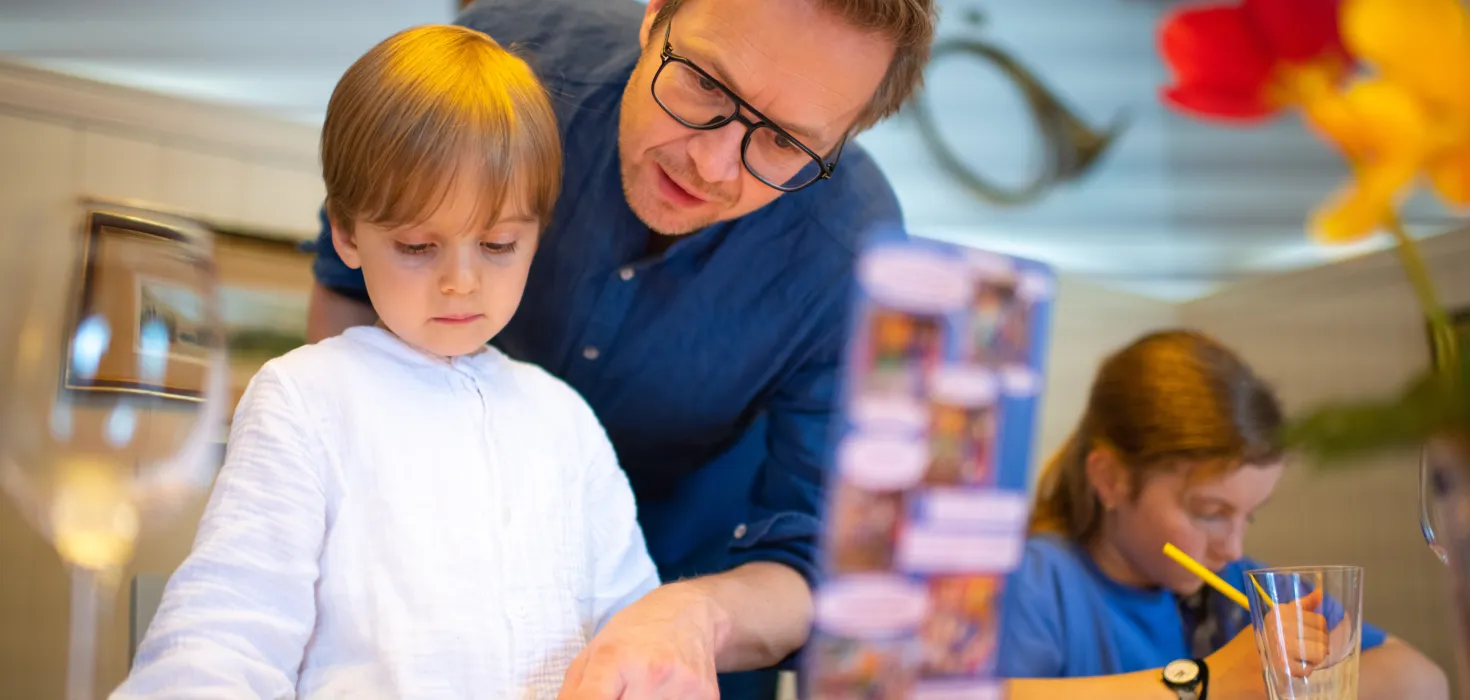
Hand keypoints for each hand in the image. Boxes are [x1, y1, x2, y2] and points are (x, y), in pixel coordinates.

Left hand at [557, 583, 721, 699]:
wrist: (691, 613)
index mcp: (614, 658)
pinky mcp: (707, 698)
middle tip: (625, 692)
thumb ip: (573, 693)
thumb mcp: (593, 652)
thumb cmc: (635, 632)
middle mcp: (650, 673)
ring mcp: (682, 688)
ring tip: (645, 691)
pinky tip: (668, 693)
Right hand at [1206, 590, 1327, 699]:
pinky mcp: (1283, 666)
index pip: (1319, 620)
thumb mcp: (1277, 618)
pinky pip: (1308, 669)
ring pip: (1319, 653)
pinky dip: (1303, 672)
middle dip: (1317, 645)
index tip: (1306, 635)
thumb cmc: (1259, 641)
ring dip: (1312, 659)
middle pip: (1322, 637)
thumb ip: (1301, 606)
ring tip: (1298, 658)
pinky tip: (1291, 668)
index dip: (1317, 630)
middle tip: (1301, 649)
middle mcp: (1281, 626)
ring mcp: (1283, 646)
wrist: (1232, 667)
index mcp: (1280, 612)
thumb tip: (1320, 593)